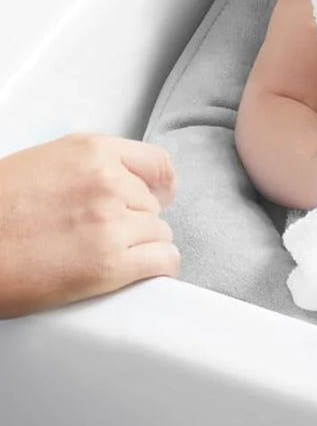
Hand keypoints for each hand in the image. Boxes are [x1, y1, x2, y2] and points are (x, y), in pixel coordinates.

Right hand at [0, 134, 179, 317]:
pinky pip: (162, 261)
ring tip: (109, 256)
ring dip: (142, 246)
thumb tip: (126, 181)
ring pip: (159, 233)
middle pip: (154, 204)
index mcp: (93, 152)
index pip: (158, 164)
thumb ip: (91, 167)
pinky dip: (158, 268)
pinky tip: (144, 273)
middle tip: (106, 235)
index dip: (160, 186)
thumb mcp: (46, 163)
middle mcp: (109, 182)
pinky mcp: (108, 264)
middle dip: (137, 220)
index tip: (160, 197)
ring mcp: (111, 222)